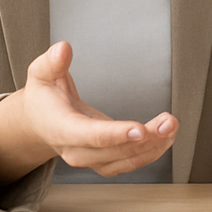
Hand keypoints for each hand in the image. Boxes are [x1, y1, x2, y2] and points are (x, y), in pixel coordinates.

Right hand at [0, 41, 177, 187]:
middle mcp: (75, 150)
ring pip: (124, 160)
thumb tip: (63, 48)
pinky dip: (150, 153)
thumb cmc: (44, 96)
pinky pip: (128, 163)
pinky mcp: (103, 161)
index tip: (140, 129)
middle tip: (169, 122)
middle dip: (145, 140)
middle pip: (113, 151)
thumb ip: (52, 62)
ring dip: (153, 147)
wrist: (39, 122)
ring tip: (172, 126)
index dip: (115, 134)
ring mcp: (90, 159)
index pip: (89, 135)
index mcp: (60, 129)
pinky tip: (167, 137)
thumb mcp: (41, 74)